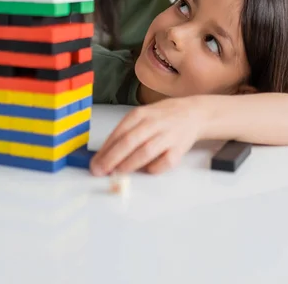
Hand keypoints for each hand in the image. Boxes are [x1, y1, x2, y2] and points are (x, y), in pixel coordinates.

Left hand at [90, 97, 204, 175]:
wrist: (193, 113)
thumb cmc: (162, 117)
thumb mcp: (142, 116)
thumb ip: (125, 132)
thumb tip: (104, 154)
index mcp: (141, 114)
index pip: (119, 132)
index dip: (105, 150)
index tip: (95, 163)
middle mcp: (153, 123)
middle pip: (129, 142)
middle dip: (112, 159)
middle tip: (100, 171)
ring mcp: (167, 136)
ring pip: (145, 151)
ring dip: (129, 164)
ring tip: (117, 173)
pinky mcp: (179, 149)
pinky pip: (164, 162)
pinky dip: (153, 169)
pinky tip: (145, 171)